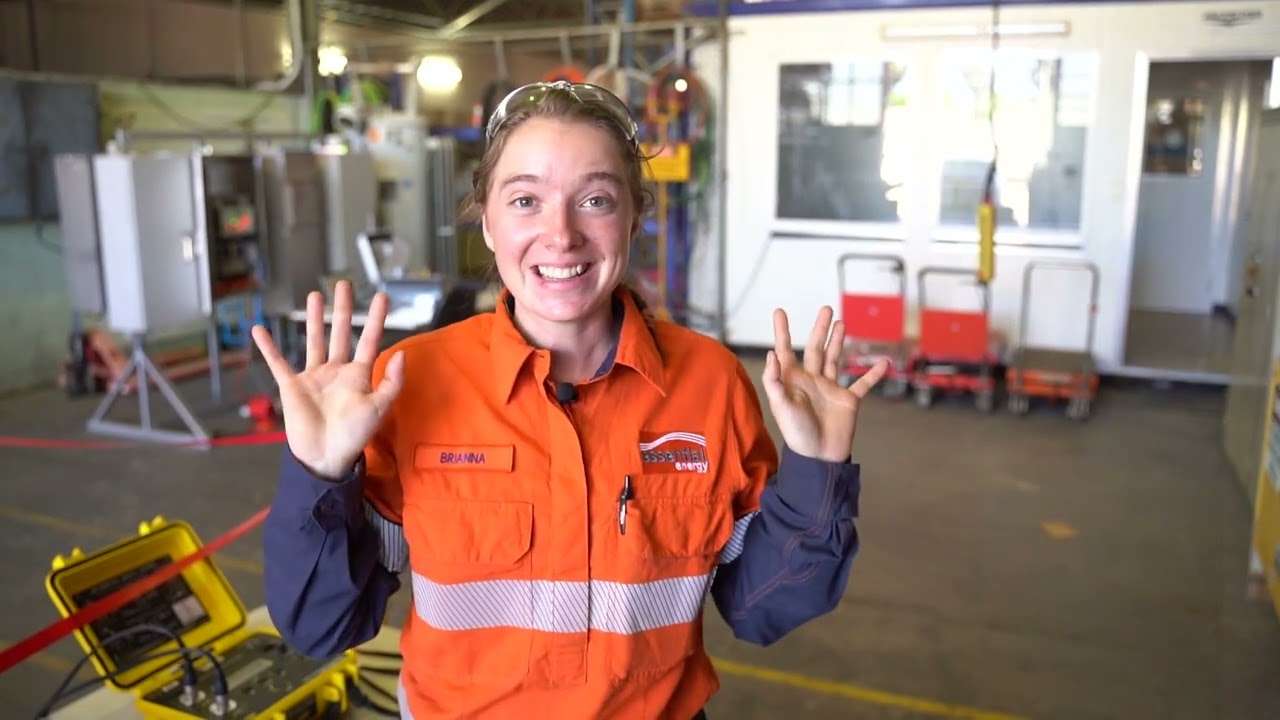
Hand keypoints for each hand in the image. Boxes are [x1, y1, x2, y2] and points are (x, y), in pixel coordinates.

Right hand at [251, 280, 404, 478]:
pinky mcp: (292, 386)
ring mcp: (314, 377)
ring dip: (313, 318)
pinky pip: (278, 363)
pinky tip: (259, 329)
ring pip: (314, 340)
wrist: (325, 457)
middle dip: (342, 309)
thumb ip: (392, 382)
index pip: (369, 340)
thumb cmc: (354, 436)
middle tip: (343, 284)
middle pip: (340, 333)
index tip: (382, 296)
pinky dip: (268, 347)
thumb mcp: (379, 409)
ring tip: (315, 295)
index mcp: (359, 375)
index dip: (376, 319)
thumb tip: (400, 354)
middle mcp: (336, 371)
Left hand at [761, 306, 886, 462]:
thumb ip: (774, 381)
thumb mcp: (781, 406)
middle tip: (826, 309)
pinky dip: (873, 374)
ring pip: (835, 359)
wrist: (819, 457)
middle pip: (816, 348)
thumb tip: (771, 354)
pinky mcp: (848, 400)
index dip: (782, 331)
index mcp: (793, 380)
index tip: (779, 312)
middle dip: (820, 329)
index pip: (785, 350)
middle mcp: (811, 380)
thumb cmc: (797, 433)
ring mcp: (830, 389)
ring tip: (841, 322)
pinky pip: (863, 384)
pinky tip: (883, 362)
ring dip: (838, 341)